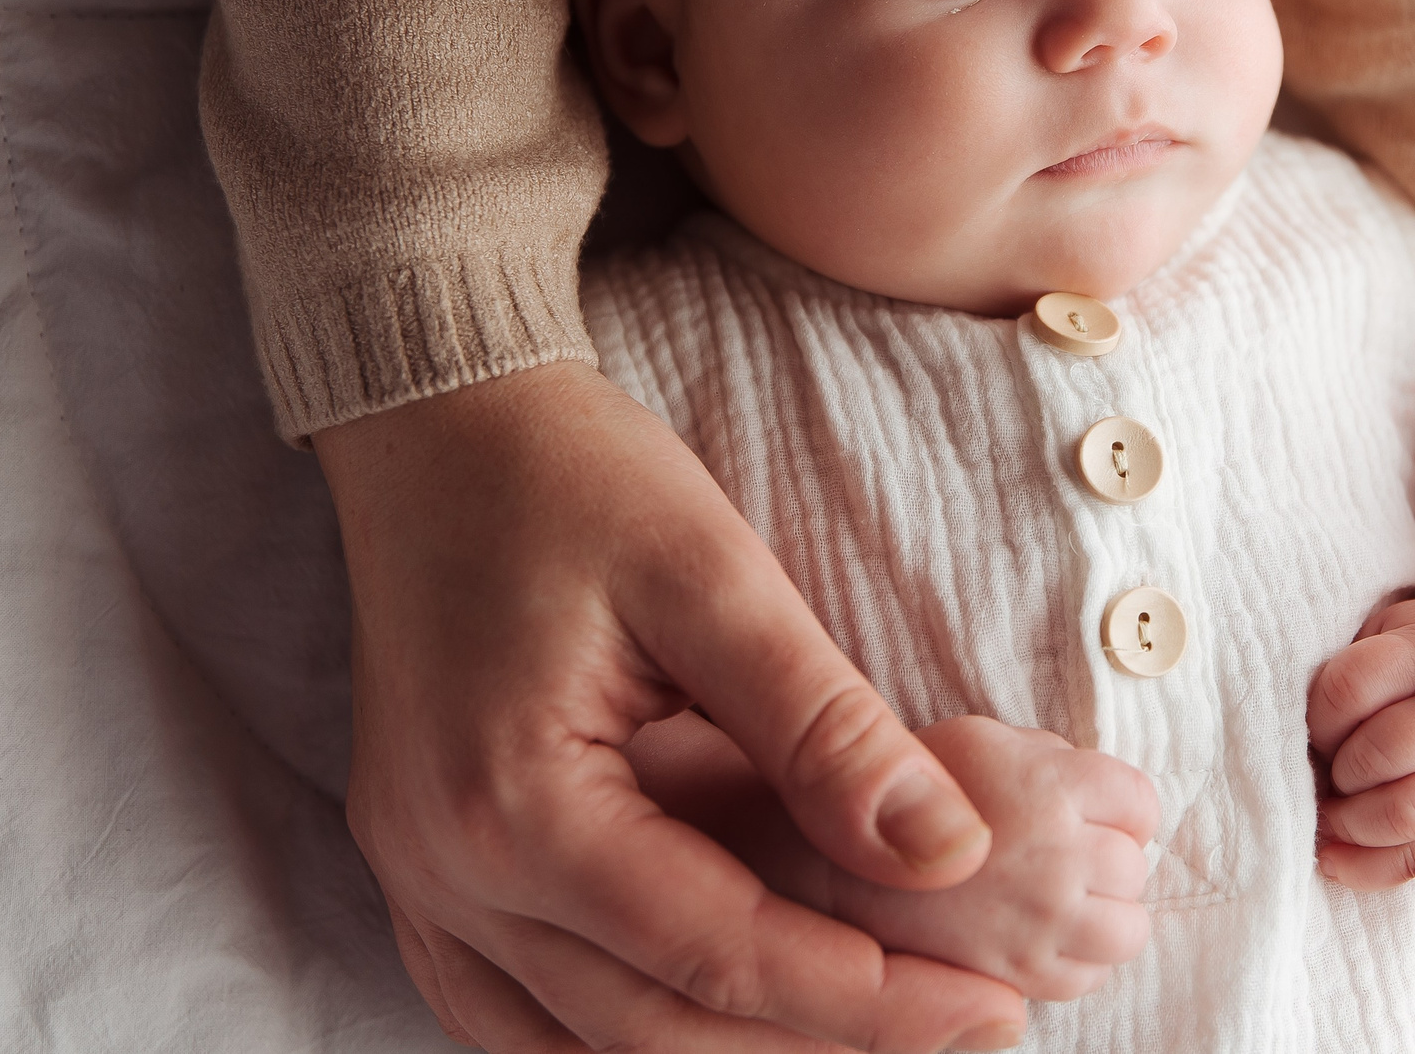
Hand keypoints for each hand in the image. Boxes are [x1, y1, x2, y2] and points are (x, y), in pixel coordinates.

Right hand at [315, 359, 1029, 1052]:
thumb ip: (827, 727)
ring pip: (584, 1043)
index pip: (717, 950)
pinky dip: (625, 1035)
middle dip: (824, 1042)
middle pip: (652, 1028)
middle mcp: (447, 875)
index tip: (996, 1003)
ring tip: (875, 1031)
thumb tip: (953, 856)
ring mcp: (419, 884)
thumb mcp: (716, 576)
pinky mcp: (422, 871)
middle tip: (973, 1026)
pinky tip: (725, 1023)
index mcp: (512, 804)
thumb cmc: (573, 477)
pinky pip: (515, 1014)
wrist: (434, 423)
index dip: (866, 996)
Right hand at [821, 718, 1158, 1002]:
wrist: (829, 872)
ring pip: (1127, 931)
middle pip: (1134, 867)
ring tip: (1050, 897)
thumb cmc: (901, 794)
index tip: (1083, 809)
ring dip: (1099, 915)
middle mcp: (1055, 858)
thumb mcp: (976, 738)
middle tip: (1054, 851)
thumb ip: (1044, 755)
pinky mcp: (1021, 980)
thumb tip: (1096, 784)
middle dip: (1104, 857)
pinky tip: (1030, 934)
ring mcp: (1041, 925)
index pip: (1141, 803)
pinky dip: (1072, 961)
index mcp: (1050, 786)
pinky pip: (1087, 978)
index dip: (1116, 806)